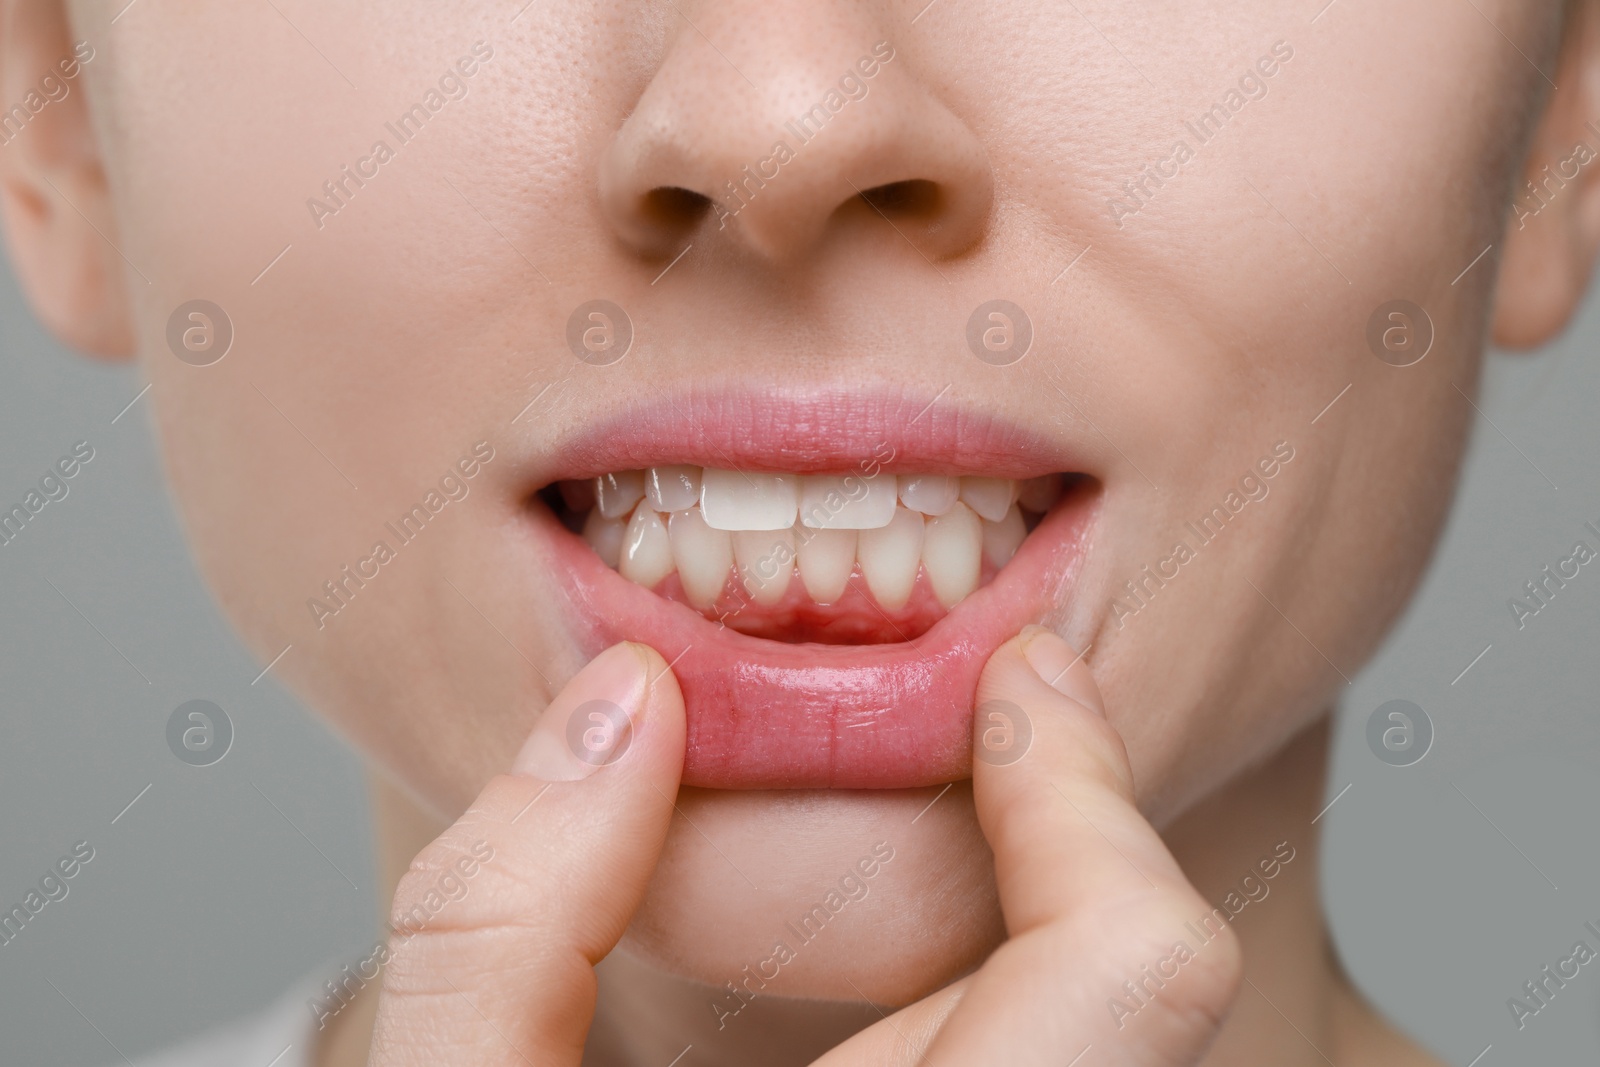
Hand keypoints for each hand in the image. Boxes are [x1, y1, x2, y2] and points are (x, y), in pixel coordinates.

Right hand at [366, 632, 1240, 1064]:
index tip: (1021, 679)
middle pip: (1140, 991)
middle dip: (1062, 836)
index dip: (1080, 784)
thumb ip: (502, 920)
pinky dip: (1021, 1002)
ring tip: (943, 844)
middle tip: (989, 727)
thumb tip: (618, 710)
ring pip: (1109, 1042)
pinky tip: (916, 984)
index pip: (1133, 967)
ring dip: (1046, 921)